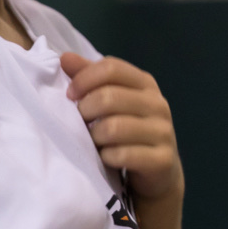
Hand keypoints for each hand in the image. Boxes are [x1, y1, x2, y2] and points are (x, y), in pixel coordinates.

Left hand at [62, 51, 182, 197]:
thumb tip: (64, 58)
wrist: (159, 170)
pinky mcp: (162, 159)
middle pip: (109, 97)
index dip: (84, 78)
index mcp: (145, 83)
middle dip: (85, 111)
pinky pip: (122, 155)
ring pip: (113, 128)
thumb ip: (90, 78)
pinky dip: (107, 158)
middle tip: (81, 123)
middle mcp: (158, 104)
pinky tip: (107, 159)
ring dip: (94, 137)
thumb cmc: (129, 130)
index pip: (111, 68)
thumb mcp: (112, 100)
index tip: (70, 94)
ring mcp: (162, 132)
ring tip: (94, 142)